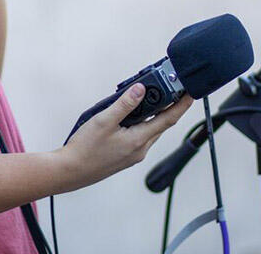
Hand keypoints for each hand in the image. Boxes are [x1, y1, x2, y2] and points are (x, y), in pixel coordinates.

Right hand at [55, 85, 193, 192]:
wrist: (70, 171)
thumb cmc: (85, 149)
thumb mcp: (103, 121)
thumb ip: (124, 104)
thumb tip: (141, 89)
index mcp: (138, 141)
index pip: (167, 120)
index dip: (181, 106)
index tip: (190, 93)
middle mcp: (140, 150)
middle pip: (161, 125)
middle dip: (168, 107)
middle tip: (170, 89)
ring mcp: (133, 154)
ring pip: (150, 130)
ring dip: (153, 115)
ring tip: (149, 98)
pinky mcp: (125, 156)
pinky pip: (140, 136)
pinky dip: (142, 123)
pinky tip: (131, 116)